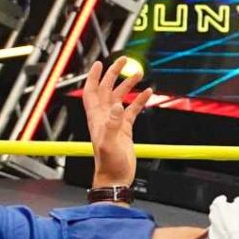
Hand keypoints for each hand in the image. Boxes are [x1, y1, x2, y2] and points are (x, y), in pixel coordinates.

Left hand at [79, 59, 146, 188]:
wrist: (116, 178)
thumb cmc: (109, 164)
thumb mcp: (110, 142)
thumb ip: (113, 124)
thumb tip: (116, 105)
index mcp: (96, 119)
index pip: (91, 92)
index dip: (93, 77)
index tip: (99, 63)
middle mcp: (104, 118)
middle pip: (106, 90)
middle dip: (113, 74)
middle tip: (124, 60)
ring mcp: (115, 122)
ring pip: (119, 97)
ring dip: (128, 85)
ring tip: (139, 73)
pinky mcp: (125, 129)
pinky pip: (132, 110)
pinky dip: (139, 100)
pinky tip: (147, 93)